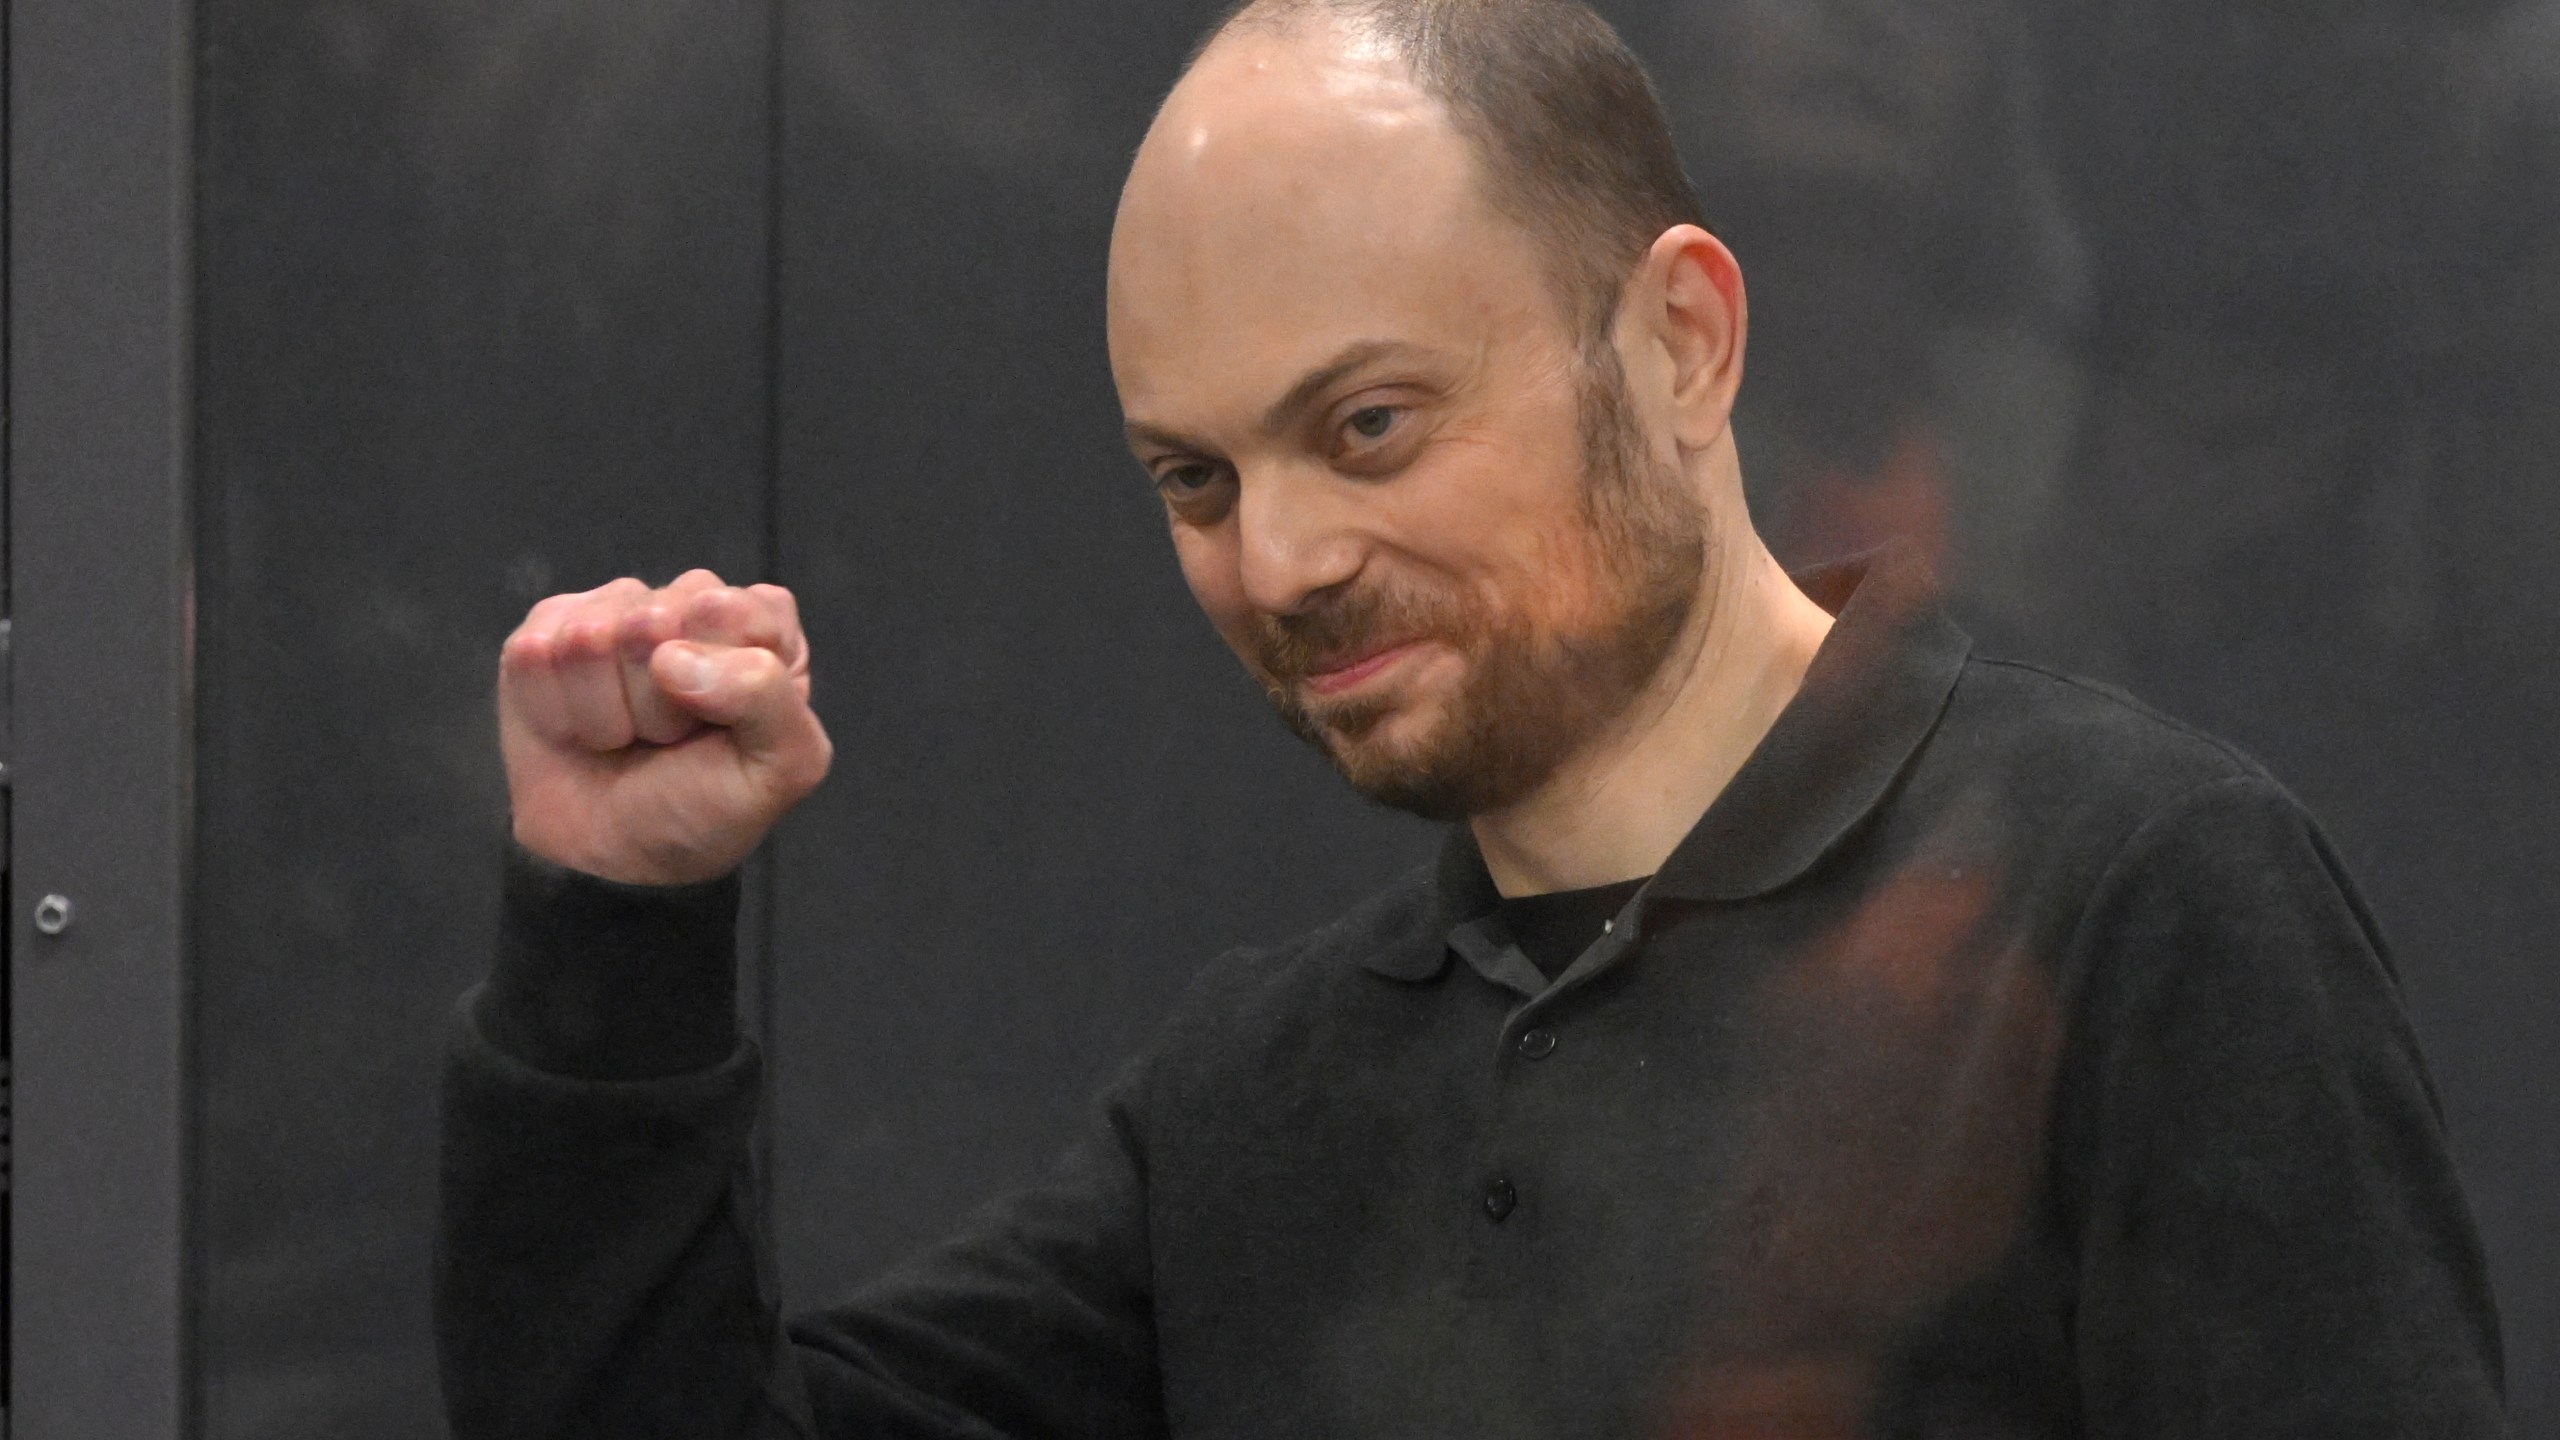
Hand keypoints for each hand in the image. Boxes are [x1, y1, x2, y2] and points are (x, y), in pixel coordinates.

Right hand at [498, 570, 832, 885]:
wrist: (616, 857)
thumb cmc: (706, 806)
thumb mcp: (781, 767)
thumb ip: (767, 696)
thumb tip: (672, 656)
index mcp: (760, 628)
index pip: (738, 608)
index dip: (723, 675)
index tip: (719, 722)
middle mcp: (685, 605)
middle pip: (655, 618)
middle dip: (657, 700)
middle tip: (667, 738)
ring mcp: (610, 611)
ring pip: (589, 636)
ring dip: (604, 711)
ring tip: (625, 737)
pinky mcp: (544, 632)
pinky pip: (534, 653)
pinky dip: (554, 710)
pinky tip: (576, 729)